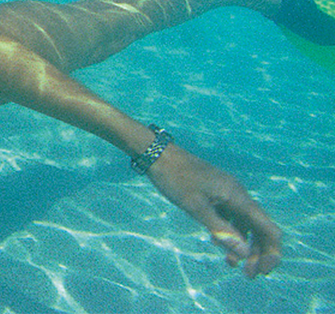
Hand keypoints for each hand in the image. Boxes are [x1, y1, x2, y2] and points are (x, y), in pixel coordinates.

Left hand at [147, 145, 281, 277]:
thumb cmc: (175, 179)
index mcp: (238, 197)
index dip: (271, 252)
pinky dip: (228, 231)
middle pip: (259, 228)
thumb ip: (221, 230)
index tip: (262, 271)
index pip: (268, 229)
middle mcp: (238, 195)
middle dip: (257, 253)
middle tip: (248, 275)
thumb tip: (245, 254)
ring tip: (231, 264)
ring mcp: (227, 193)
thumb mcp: (196, 208)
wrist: (158, 154)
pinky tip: (215, 240)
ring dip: (241, 244)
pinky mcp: (216, 193)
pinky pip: (230, 216)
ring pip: (244, 223)